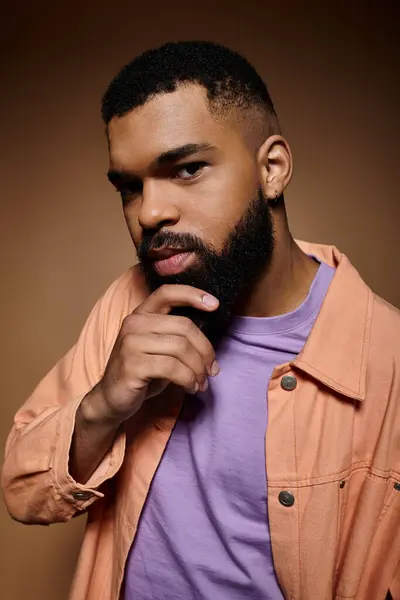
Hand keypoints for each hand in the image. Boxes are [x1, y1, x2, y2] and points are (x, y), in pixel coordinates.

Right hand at [87, 285, 219, 423]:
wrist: (111, 399)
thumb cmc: (142, 373)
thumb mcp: (159, 349)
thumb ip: (177, 337)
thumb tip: (209, 345)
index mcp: (141, 314)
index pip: (167, 293)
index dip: (192, 294)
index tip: (215, 304)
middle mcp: (134, 323)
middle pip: (184, 326)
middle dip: (205, 350)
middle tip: (212, 370)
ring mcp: (131, 343)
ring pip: (181, 348)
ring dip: (197, 369)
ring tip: (200, 382)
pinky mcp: (132, 364)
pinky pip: (172, 368)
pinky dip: (187, 379)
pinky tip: (190, 387)